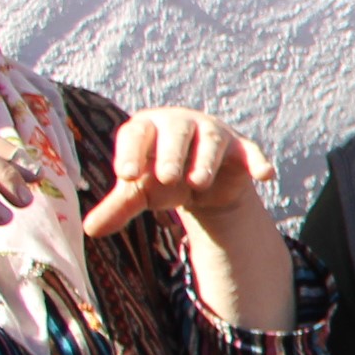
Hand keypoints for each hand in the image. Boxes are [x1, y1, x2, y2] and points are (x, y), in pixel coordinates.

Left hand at [80, 106, 273, 239]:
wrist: (200, 182)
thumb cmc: (161, 179)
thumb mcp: (140, 192)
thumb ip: (118, 207)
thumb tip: (89, 230)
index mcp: (148, 128)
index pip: (136, 134)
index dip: (131, 152)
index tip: (126, 175)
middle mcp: (180, 124)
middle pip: (176, 131)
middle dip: (171, 153)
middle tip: (167, 178)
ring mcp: (214, 134)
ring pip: (212, 141)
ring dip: (205, 160)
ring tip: (197, 183)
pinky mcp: (241, 149)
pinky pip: (251, 151)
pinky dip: (258, 161)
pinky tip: (265, 175)